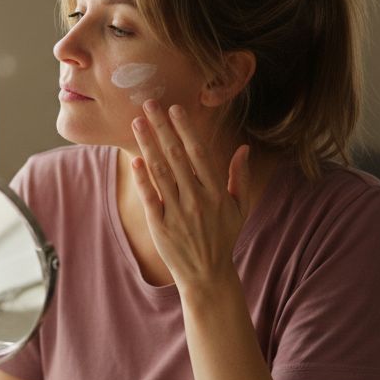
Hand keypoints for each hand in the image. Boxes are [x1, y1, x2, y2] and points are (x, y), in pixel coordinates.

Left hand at [129, 100, 254, 289]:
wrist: (207, 274)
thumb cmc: (223, 238)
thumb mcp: (240, 208)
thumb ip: (240, 177)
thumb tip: (244, 149)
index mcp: (217, 192)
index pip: (199, 152)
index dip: (186, 128)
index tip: (175, 108)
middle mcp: (198, 199)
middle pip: (176, 156)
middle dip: (162, 128)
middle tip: (148, 105)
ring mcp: (178, 213)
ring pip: (160, 172)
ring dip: (148, 145)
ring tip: (137, 124)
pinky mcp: (161, 226)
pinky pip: (150, 197)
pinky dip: (142, 178)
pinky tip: (135, 160)